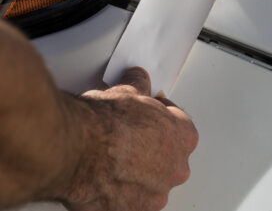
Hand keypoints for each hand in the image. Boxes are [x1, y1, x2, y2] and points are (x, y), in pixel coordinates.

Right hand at [61, 68, 197, 210]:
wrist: (80, 148)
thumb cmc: (107, 123)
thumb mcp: (128, 91)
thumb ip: (139, 86)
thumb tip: (138, 79)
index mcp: (183, 135)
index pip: (180, 123)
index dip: (161, 115)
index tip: (149, 112)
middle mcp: (177, 168)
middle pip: (169, 154)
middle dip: (153, 145)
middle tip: (131, 135)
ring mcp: (156, 194)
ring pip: (151, 180)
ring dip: (139, 171)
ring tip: (115, 158)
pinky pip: (131, 200)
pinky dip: (121, 190)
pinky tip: (106, 177)